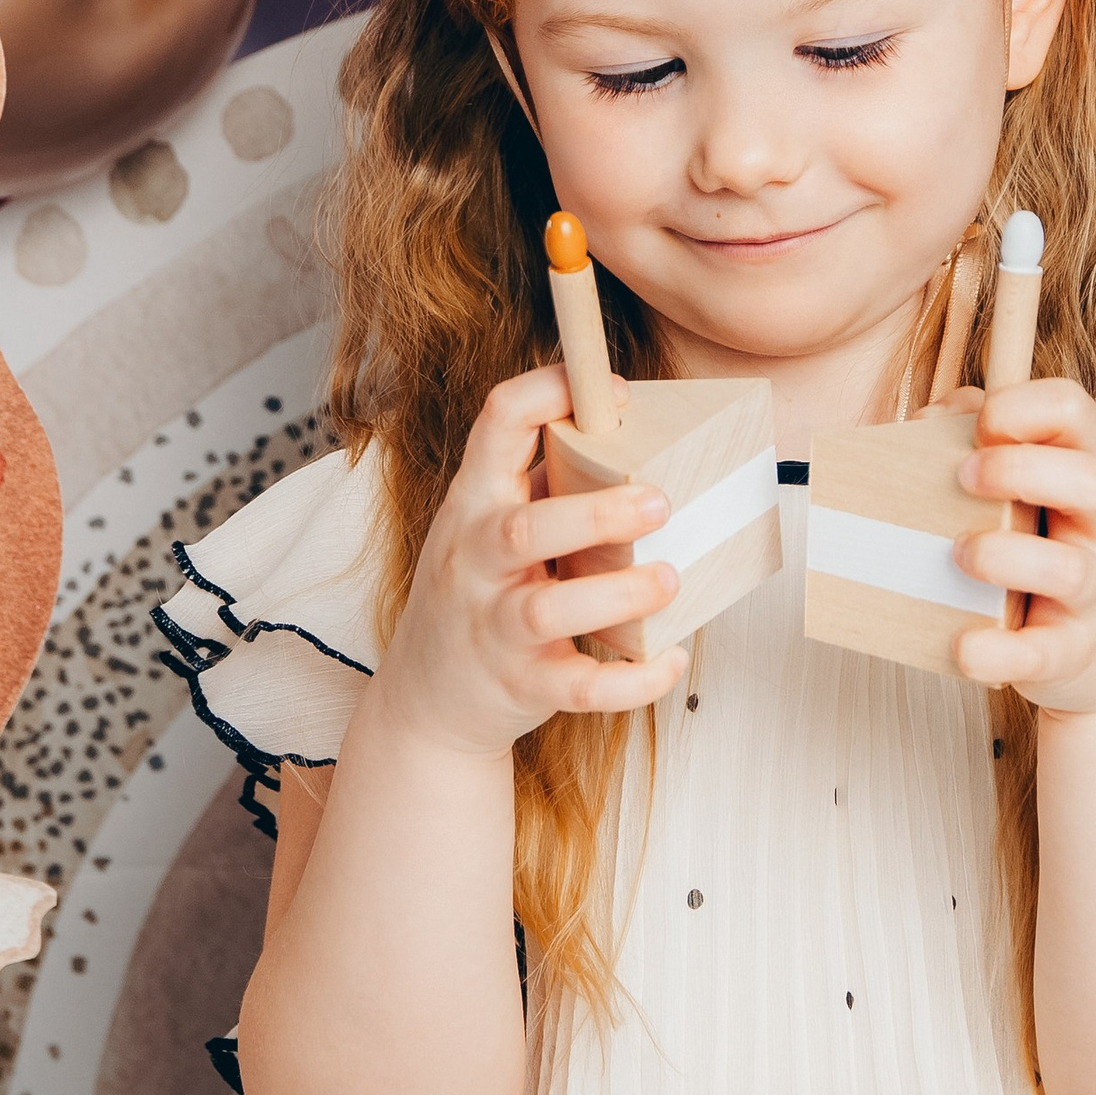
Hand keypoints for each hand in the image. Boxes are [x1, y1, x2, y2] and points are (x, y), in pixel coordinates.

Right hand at [379, 367, 684, 758]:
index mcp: (474, 503)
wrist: (424, 702)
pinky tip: (671, 657)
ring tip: (670, 579)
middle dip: (598, 514)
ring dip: (619, 594)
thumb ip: (541, 481)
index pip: (497, 424)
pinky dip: (633, 680)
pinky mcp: (523, 685)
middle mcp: (477, 560)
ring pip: (549, 610)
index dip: (550, 392)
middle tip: (661, 502)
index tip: (615, 391)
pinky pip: (580, 687)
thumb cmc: (475, 595)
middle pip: (526, 530)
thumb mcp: (486, 525)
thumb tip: (625, 426)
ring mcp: (496, 627)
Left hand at [950, 378, 1095, 718]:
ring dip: (1002, 557)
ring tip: (960, 555)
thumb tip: (929, 416)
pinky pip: (1040, 654)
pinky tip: (963, 644)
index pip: (1073, 410)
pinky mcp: (1071, 653)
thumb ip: (990, 443)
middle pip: (1092, 482)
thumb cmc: (1057, 551)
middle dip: (1018, 471)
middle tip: (962, 477)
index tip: (979, 428)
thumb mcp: (1042, 491)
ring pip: (1070, 571)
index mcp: (1094, 470)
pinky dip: (997, 652)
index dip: (1019, 405)